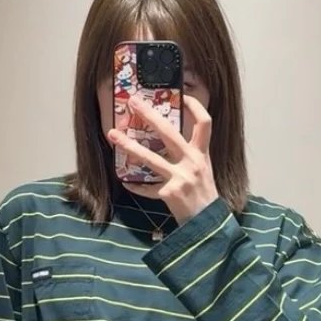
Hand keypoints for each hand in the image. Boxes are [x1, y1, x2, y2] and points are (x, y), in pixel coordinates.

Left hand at [106, 95, 218, 224]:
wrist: (208, 223)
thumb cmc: (204, 195)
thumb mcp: (203, 170)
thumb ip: (190, 155)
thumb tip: (169, 140)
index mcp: (202, 154)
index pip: (204, 123)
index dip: (195, 107)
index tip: (183, 96)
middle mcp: (193, 162)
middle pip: (170, 132)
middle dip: (150, 115)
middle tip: (133, 102)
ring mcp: (181, 177)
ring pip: (150, 157)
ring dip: (129, 145)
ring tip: (113, 135)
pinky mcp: (170, 193)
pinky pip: (147, 187)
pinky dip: (136, 186)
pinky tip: (127, 183)